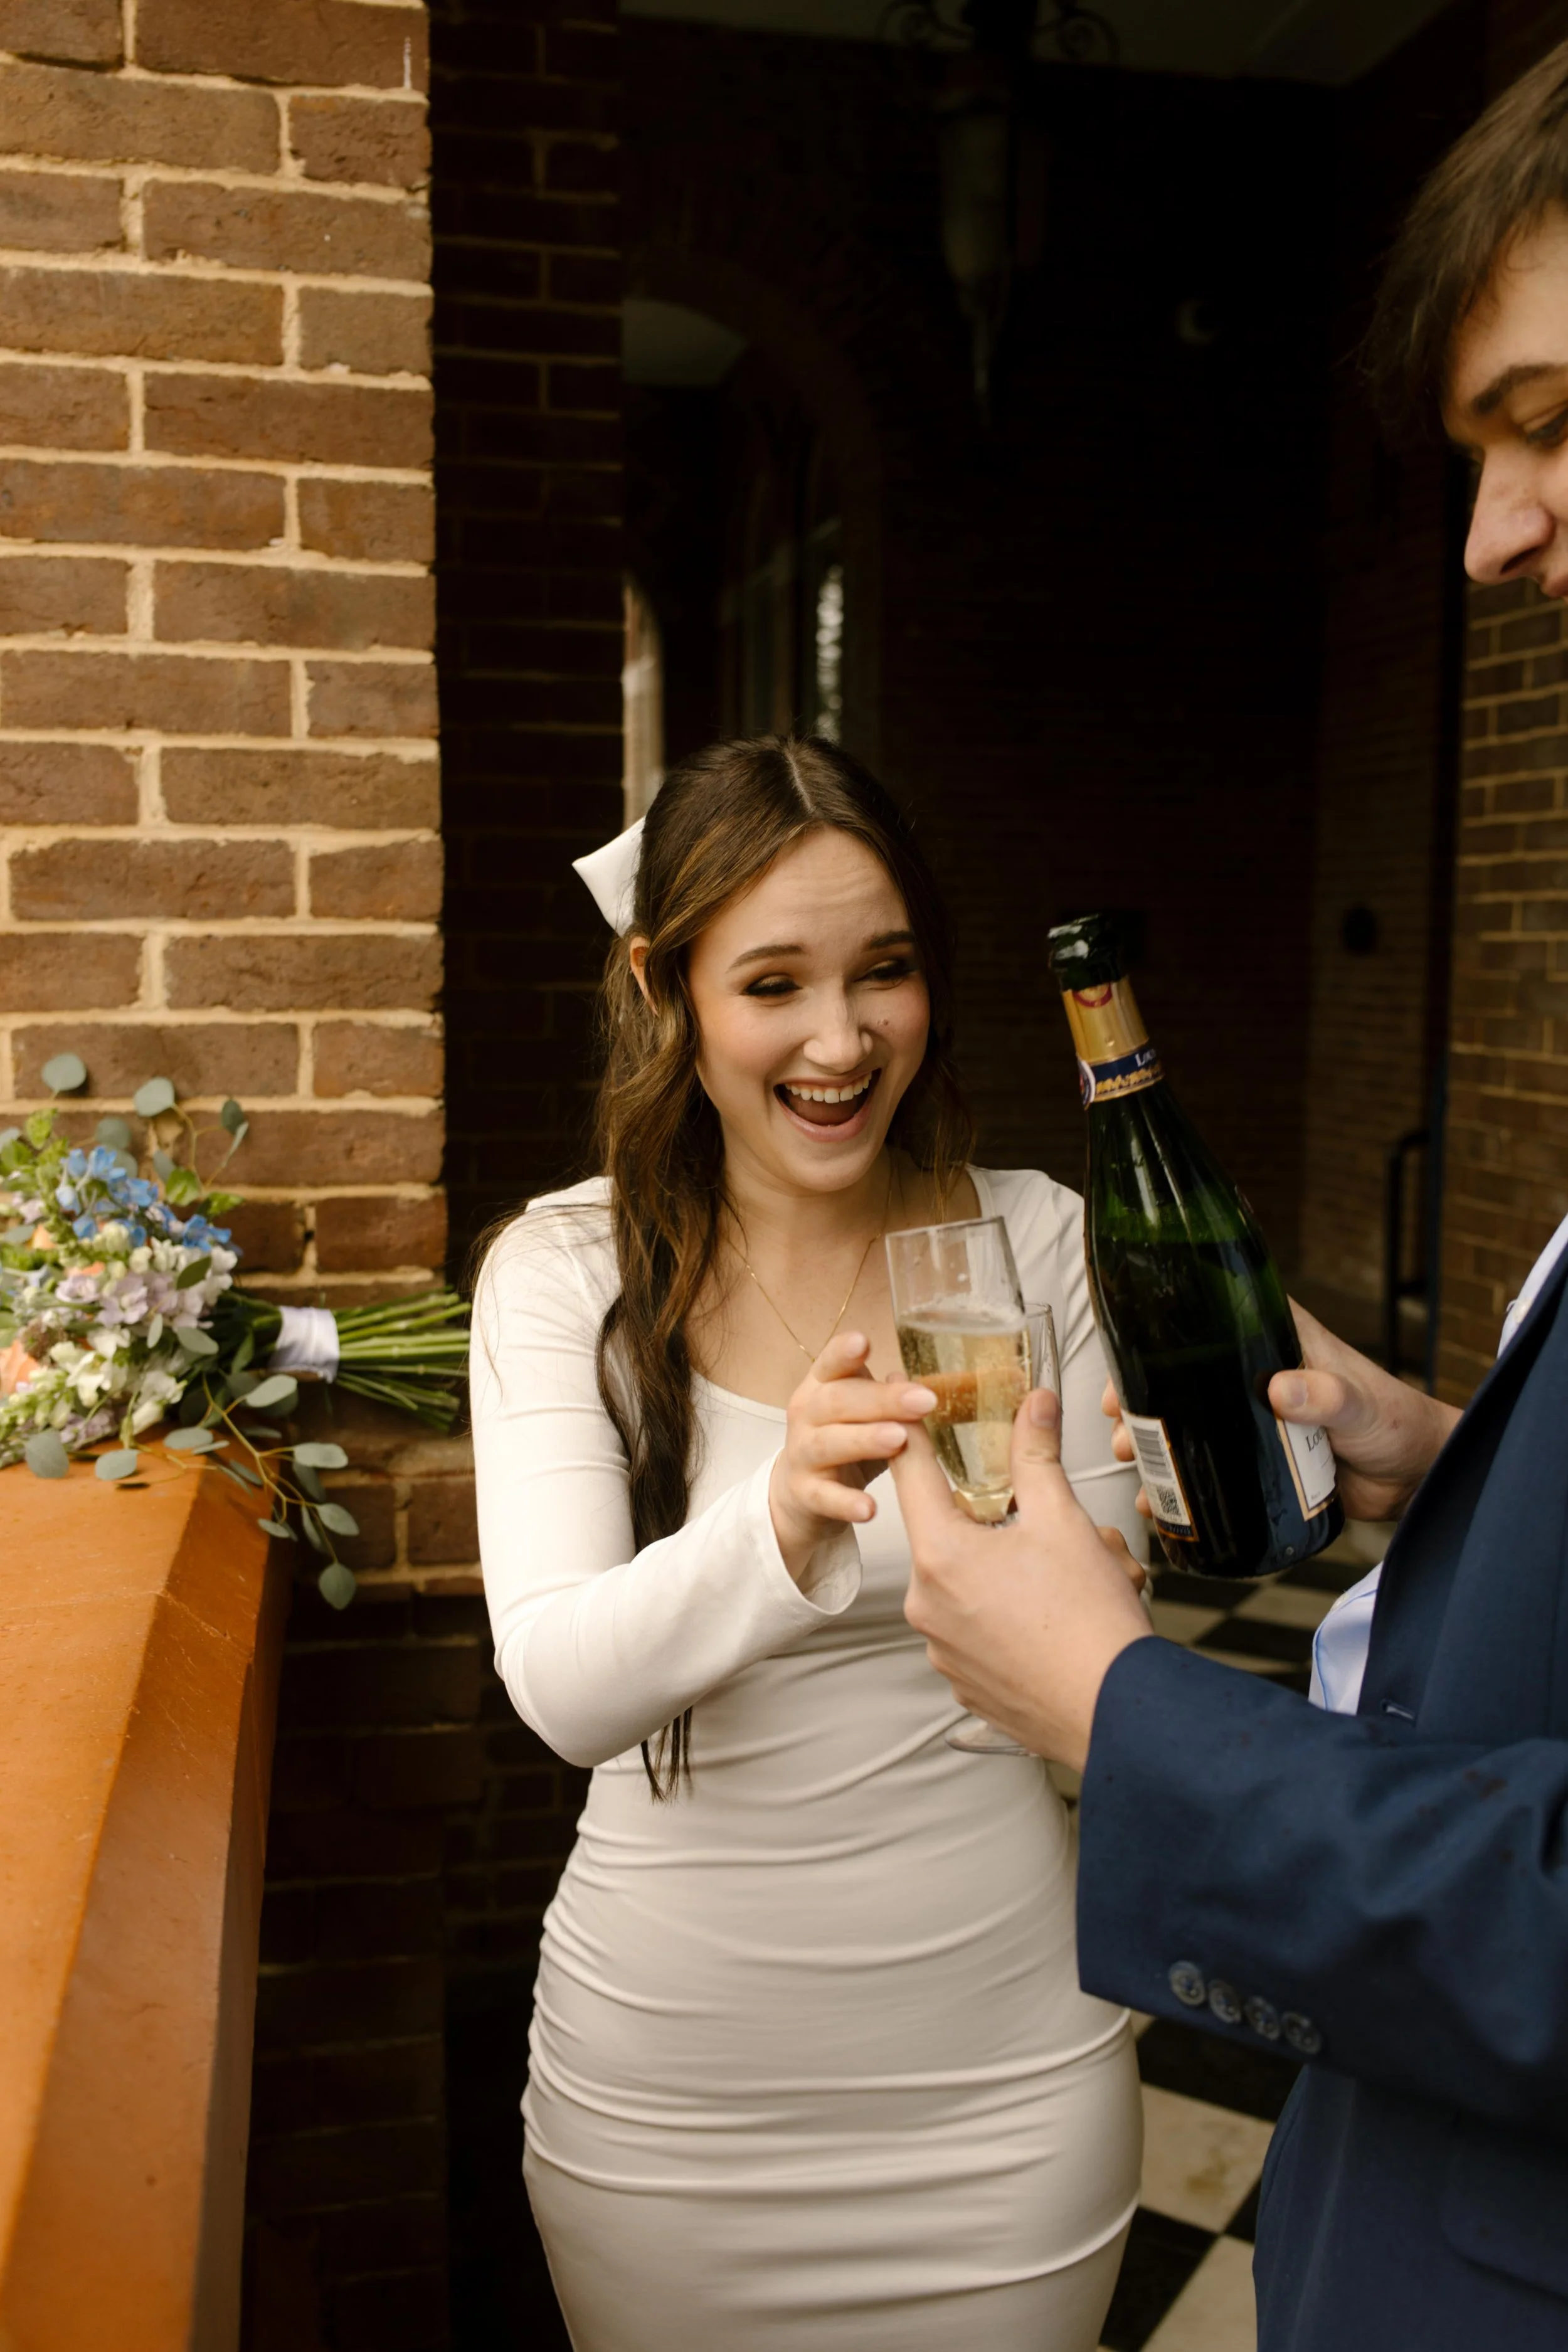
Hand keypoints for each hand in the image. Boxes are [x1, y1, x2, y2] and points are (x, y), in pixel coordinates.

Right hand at [770, 1330, 936, 1585]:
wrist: (802, 1492)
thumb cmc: (846, 1440)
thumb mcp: (866, 1413)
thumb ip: (893, 1399)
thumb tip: (940, 1388)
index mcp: (823, 1385)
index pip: (831, 1363)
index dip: (845, 1352)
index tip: (864, 1342)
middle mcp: (808, 1414)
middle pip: (838, 1401)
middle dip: (881, 1399)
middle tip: (923, 1400)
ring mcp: (802, 1454)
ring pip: (829, 1443)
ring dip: (864, 1440)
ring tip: (897, 1440)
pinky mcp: (805, 1493)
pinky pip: (825, 1497)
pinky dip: (846, 1503)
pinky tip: (870, 1508)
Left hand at [893, 1388, 1153, 1769]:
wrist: (1117, 1714)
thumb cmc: (1090, 1625)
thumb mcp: (1065, 1521)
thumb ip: (1038, 1455)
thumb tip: (1035, 1404)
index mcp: (941, 1555)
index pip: (909, 1472)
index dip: (909, 1430)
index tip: (898, 1398)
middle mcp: (927, 1605)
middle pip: (951, 1530)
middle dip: (1005, 1519)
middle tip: (1057, 1529)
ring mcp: (942, 1648)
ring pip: (971, 1580)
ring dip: (1015, 1569)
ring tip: (1072, 1580)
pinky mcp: (963, 1681)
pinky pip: (977, 1627)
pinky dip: (1011, 1615)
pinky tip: (1056, 1619)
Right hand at [1101, 1300, 1461, 1526]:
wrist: (1415, 1480)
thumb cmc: (1398, 1425)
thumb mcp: (1362, 1407)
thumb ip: (1328, 1397)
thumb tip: (1282, 1390)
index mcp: (1278, 1339)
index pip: (1209, 1317)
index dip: (1161, 1333)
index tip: (1126, 1360)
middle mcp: (1257, 1372)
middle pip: (1183, 1374)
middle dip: (1142, 1397)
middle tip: (1120, 1423)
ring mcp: (1252, 1417)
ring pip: (1189, 1421)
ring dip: (1154, 1440)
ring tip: (1131, 1459)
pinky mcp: (1256, 1459)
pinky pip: (1209, 1465)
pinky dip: (1180, 1483)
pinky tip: (1156, 1502)